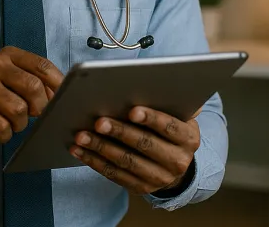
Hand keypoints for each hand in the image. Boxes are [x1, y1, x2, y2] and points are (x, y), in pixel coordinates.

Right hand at [0, 46, 62, 147]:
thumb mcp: (9, 80)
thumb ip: (32, 82)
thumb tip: (61, 96)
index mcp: (7, 55)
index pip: (42, 66)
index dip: (57, 86)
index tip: (61, 100)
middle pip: (33, 87)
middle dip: (40, 108)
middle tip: (33, 115)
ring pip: (18, 109)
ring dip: (20, 124)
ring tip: (12, 123)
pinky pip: (1, 126)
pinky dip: (5, 134)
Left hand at [70, 106, 201, 195]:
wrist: (174, 163)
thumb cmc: (169, 126)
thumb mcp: (177, 113)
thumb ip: (169, 99)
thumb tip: (159, 80)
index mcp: (188, 138)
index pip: (169, 127)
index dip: (151, 119)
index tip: (132, 110)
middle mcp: (177, 161)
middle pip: (145, 145)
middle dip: (120, 132)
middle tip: (98, 121)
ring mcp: (159, 178)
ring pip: (127, 161)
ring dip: (101, 147)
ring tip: (81, 135)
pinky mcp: (141, 188)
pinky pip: (115, 175)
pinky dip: (95, 162)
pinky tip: (80, 150)